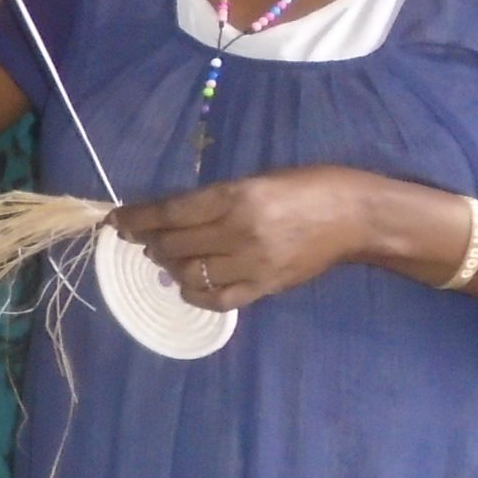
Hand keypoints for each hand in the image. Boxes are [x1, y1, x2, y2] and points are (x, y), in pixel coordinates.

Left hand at [115, 166, 366, 309]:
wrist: (359, 216)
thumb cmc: (311, 186)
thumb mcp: (259, 178)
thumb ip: (217, 198)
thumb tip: (172, 215)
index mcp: (236, 197)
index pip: (170, 212)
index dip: (137, 218)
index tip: (117, 220)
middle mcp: (239, 232)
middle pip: (174, 245)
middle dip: (150, 242)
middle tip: (145, 238)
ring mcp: (253, 264)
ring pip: (189, 273)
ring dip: (169, 266)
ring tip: (167, 257)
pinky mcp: (266, 287)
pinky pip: (216, 299)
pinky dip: (194, 292)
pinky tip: (189, 283)